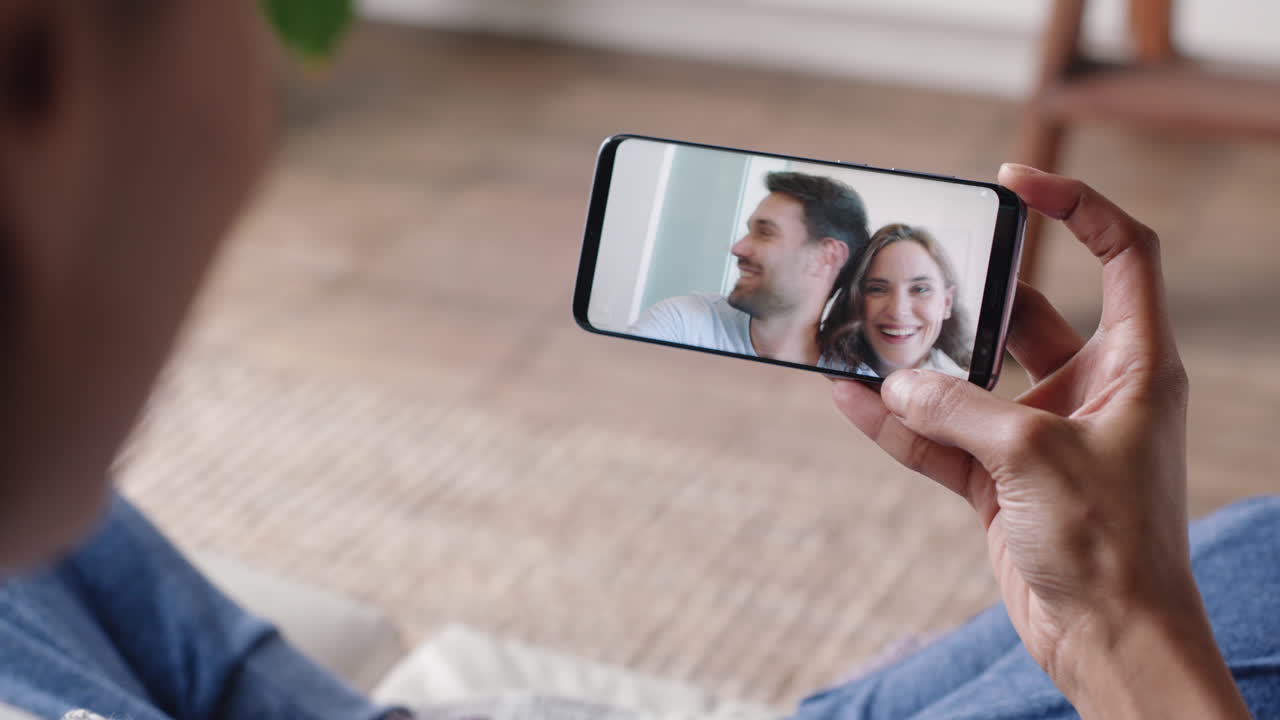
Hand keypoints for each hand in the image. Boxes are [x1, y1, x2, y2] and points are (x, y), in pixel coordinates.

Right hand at [832, 165, 1248, 716]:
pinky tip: (849, 398)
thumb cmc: (1112, 544)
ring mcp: (1039, 435)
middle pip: (1027, 314)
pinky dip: (897, 423)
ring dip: (919, 366)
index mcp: (1133, 364)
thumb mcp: (1034, 456)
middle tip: (913, 268)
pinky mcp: (1000, 480)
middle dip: (970, 295)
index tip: (1017, 181)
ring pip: (970, 380)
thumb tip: (893, 381)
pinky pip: (939, 437)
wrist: (1108, 640)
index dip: (1078, 205)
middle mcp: (1089, 389)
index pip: (1121, 254)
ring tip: (862, 335)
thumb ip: (958, 409)